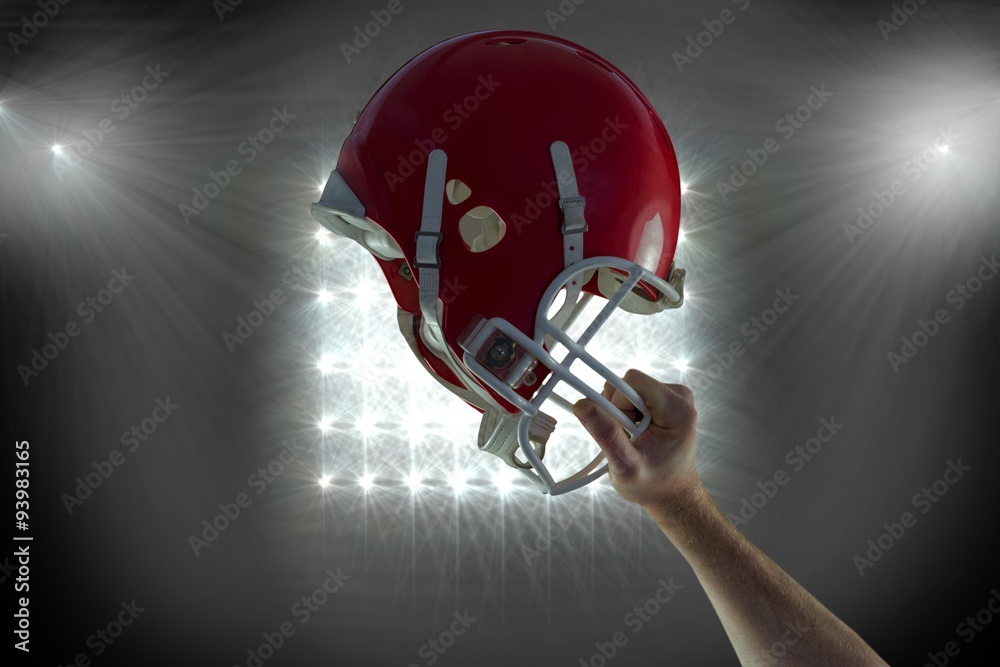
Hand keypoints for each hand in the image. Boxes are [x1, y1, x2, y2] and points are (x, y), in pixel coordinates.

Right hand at [573, 369, 701, 508]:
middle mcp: (678, 397)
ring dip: (619, 414)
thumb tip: (582, 406)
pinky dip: (624, 414)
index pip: (633, 382)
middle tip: (626, 438)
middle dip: (617, 411)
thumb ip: (606, 435)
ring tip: (630, 438)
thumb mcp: (626, 466)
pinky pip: (630, 395)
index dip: (616, 402)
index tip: (618, 427)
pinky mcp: (661, 398)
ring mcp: (671, 396)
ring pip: (626, 389)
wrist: (670, 492)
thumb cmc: (654, 483)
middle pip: (628, 385)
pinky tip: (632, 433)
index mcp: (678, 410)